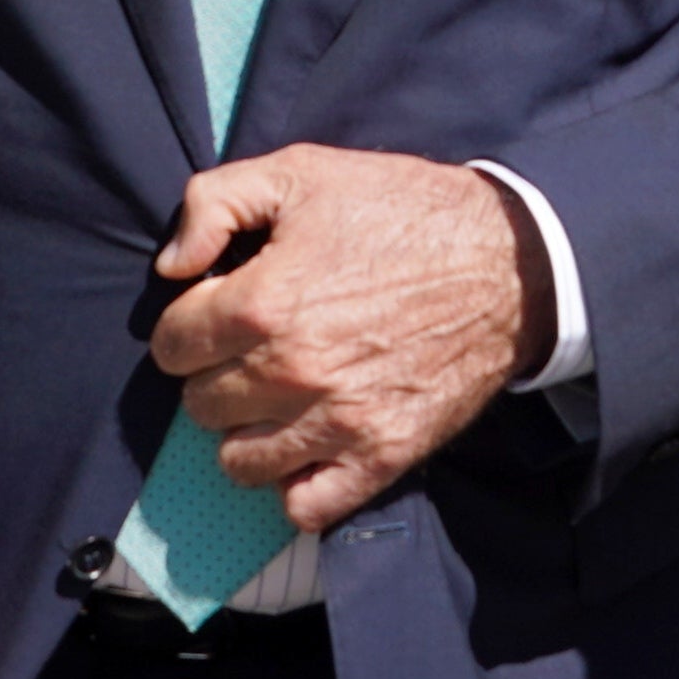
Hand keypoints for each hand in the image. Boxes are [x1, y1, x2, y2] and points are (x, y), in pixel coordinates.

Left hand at [149, 147, 541, 535]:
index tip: (218, 310)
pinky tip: (305, 445)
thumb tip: (172, 266)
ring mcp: (338, 423)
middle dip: (215, 373)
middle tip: (252, 348)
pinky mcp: (382, 457)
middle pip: (200, 404)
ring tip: (274, 397)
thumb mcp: (300, 172)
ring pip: (239, 463)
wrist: (506, 263)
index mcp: (263, 303)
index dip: (188, 322)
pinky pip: (305, 507)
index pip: (172, 344)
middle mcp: (292, 373)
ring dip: (246, 431)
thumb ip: (213, 203)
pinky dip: (295, 485)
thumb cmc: (400, 211)